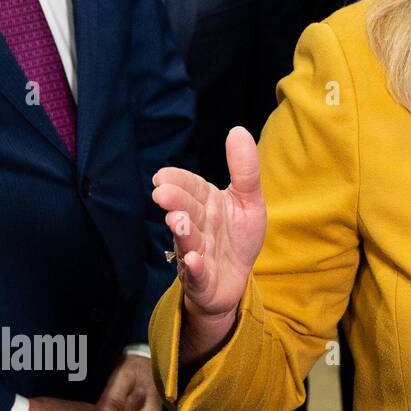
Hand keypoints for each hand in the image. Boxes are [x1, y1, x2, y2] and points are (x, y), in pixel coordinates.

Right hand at [152, 127, 266, 361]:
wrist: (235, 280)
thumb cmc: (237, 236)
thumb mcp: (249, 200)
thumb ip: (245, 169)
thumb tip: (238, 130)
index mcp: (207, 204)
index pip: (191, 188)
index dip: (178, 181)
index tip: (162, 176)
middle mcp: (197, 226)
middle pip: (186, 212)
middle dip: (175, 202)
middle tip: (162, 194)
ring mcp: (196, 252)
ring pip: (188, 242)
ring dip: (182, 232)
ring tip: (177, 220)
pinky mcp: (201, 279)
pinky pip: (196, 274)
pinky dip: (194, 267)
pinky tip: (194, 260)